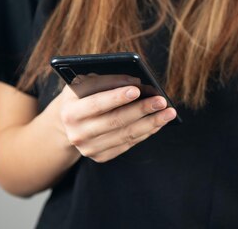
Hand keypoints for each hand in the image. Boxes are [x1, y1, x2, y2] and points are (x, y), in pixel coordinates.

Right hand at [54, 75, 176, 162]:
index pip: (96, 104)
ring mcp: (89, 148)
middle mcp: (77, 133)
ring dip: (151, 123)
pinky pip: (128, 144)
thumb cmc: (82, 95)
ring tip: (169, 112)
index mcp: (69, 112)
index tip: (137, 89)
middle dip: (141, 110)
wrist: (69, 122)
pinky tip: (159, 122)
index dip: (116, 97)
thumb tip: (137, 82)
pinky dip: (146, 132)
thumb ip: (107, 80)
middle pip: (115, 121)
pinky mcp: (101, 156)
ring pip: (125, 135)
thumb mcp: (85, 82)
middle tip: (161, 101)